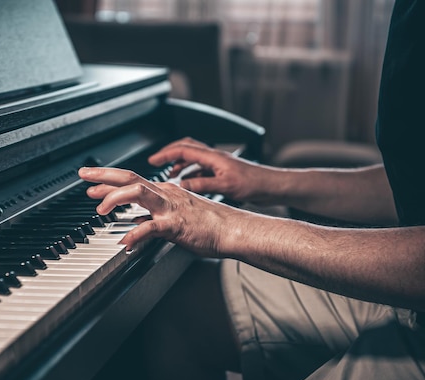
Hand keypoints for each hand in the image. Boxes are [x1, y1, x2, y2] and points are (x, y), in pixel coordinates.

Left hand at [78, 166, 236, 256]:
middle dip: (103, 176)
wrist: (233, 229)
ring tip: (100, 210)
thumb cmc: (209, 224)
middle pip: (129, 177)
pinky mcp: (176, 225)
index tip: (92, 182)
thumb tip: (136, 220)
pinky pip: (151, 227)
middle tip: (84, 176)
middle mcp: (165, 194)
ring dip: (115, 198)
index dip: (109, 179)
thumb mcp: (176, 214)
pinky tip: (124, 242)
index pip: (132, 178)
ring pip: (138, 192)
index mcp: (165, 191)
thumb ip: (155, 215)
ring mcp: (170, 208)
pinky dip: (135, 234)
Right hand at [148, 137, 269, 202]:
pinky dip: (190, 173)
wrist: (272, 186)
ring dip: (180, 164)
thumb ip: (201, 184)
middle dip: (170, 154)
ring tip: (170, 175)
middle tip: (157, 162)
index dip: (166, 154)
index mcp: (213, 157)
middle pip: (186, 148)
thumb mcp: (225, 186)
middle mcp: (214, 157)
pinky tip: (189, 183)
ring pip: (193, 158)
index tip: (153, 159)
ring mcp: (218, 164)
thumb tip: (181, 186)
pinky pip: (201, 169)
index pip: (183, 149)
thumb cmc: (255, 183)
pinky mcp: (222, 172)